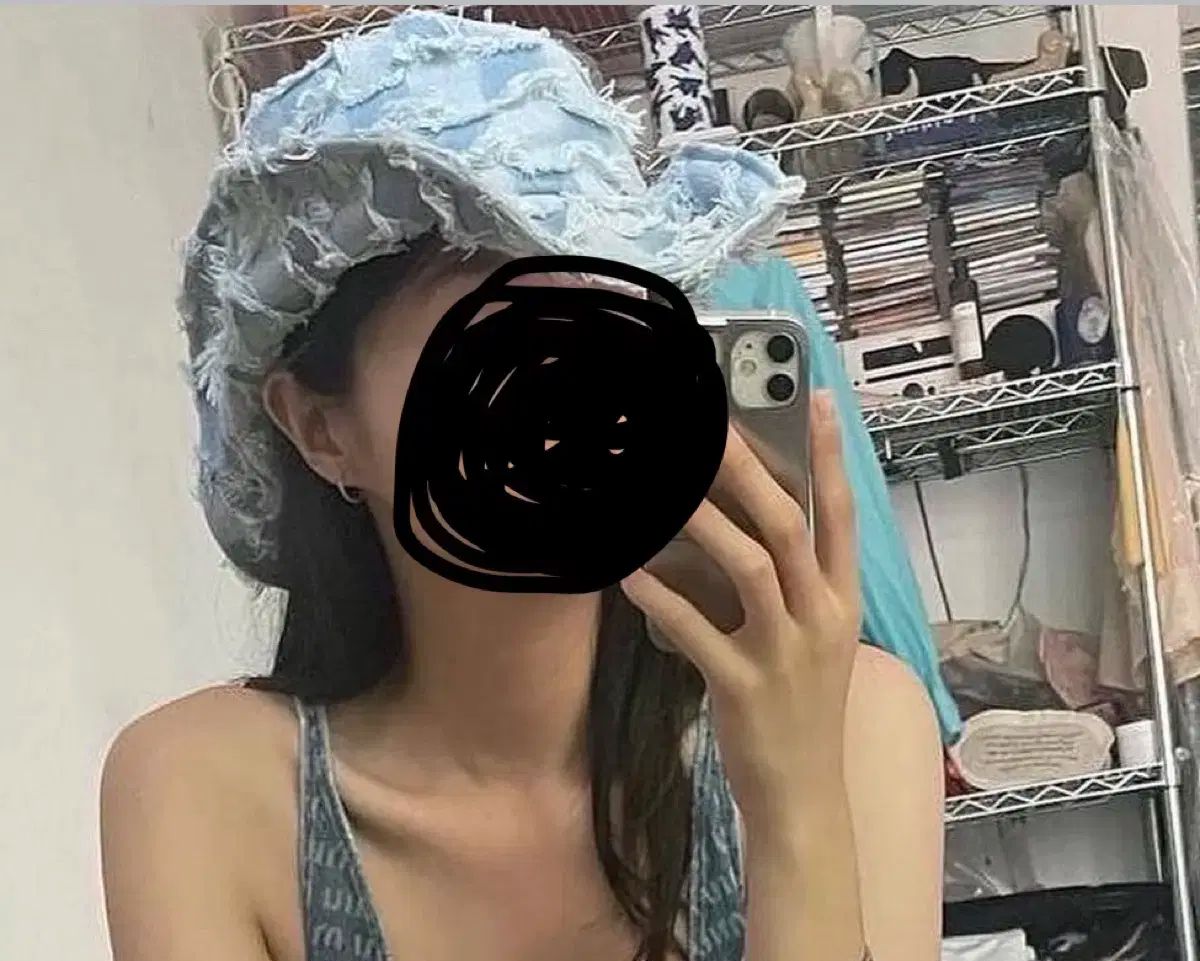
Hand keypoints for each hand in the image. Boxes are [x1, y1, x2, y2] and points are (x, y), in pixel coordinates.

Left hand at [620, 390, 859, 825]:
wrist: (804, 792)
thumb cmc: (803, 707)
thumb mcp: (815, 638)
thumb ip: (791, 583)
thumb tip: (739, 522)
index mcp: (841, 599)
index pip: (841, 513)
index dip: (830, 454)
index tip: (818, 397)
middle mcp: (820, 616)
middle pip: (788, 524)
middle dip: (750, 469)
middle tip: (713, 424)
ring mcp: (784, 651)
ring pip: (749, 566)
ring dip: (704, 520)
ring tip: (664, 485)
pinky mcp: (743, 685)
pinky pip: (695, 629)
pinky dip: (660, 597)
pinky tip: (628, 570)